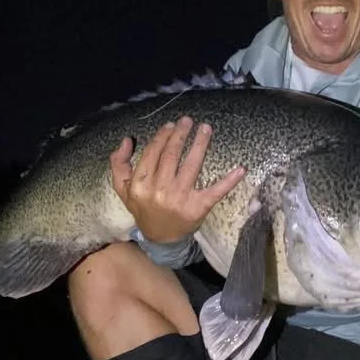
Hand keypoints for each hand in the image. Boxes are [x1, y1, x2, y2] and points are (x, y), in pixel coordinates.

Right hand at [110, 116, 245, 242]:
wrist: (160, 238)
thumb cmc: (143, 208)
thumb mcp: (124, 189)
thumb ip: (119, 164)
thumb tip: (127, 140)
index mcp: (140, 184)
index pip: (153, 152)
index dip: (163, 136)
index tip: (172, 125)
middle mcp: (159, 190)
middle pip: (172, 155)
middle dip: (181, 134)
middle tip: (189, 120)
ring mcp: (180, 199)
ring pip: (192, 165)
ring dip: (200, 144)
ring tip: (206, 129)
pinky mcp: (198, 208)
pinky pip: (215, 191)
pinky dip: (229, 181)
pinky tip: (240, 169)